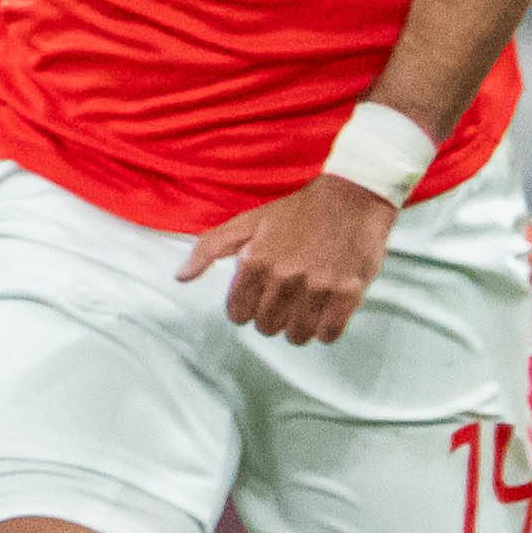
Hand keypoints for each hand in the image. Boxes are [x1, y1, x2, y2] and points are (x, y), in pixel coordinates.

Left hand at [180, 173, 397, 344]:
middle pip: (266, 327)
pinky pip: (329, 333)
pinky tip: (325, 314)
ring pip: (296, 335)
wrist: (352, 197)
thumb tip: (180, 278)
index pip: (238, 313)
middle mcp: (284, 277)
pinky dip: (325, 330)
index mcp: (255, 261)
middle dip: (271, 318)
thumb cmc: (296, 210)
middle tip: (283, 301)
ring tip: (304, 309)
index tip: (258, 298)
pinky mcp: (348, 292)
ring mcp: (317, 286)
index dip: (246, 309)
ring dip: (298, 328)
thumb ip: (208, 249)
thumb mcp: (246, 222)